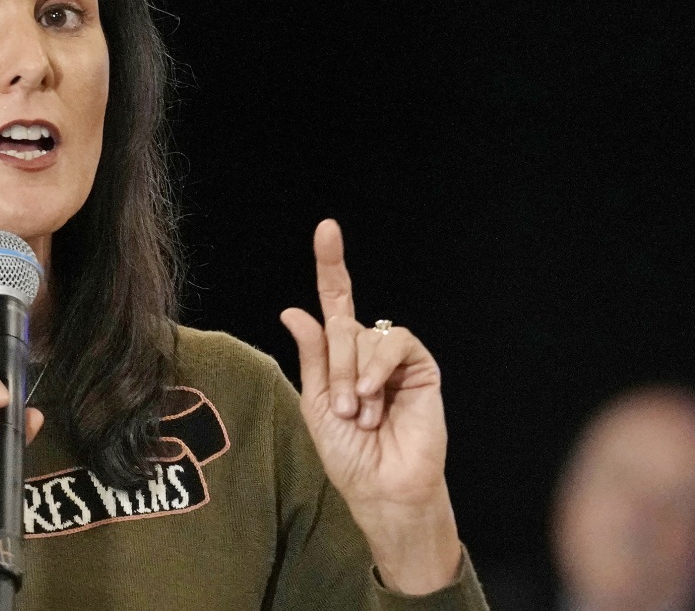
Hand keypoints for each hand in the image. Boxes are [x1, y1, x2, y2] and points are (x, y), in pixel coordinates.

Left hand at [280, 219, 460, 593]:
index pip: (336, 302)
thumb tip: (294, 310)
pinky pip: (395, 341)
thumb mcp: (318, 403)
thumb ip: (313, 356)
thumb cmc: (349, 454)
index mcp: (340, 357)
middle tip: (346, 410)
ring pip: (365, 335)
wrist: (383, 488)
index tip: (328, 228)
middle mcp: (367, 352)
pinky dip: (378, 367)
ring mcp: (395, 358)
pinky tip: (375, 398)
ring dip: (355, 375)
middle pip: (341, 325)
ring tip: (362, 413)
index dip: (332, 266)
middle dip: (336, 368)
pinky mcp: (421, 367)